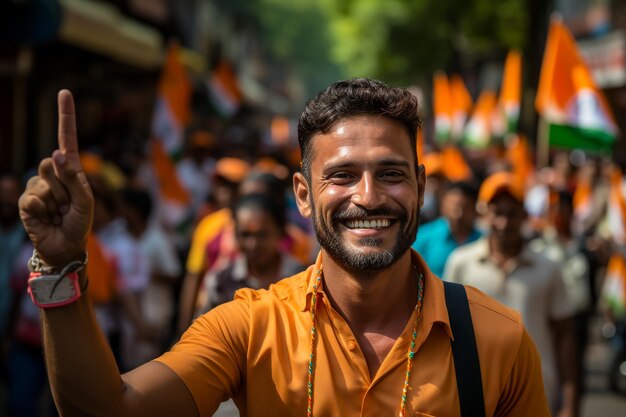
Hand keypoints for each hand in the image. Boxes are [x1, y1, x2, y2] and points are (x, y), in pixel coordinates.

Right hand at [18, 90, 93, 267]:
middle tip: (68, 204)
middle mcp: (53, 174)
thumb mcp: (86, 200)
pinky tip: (46, 219)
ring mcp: (38, 186)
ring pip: (44, 183)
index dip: (66, 116)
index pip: (67, 138)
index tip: (65, 92)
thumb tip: (55, 153)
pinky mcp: (26, 200)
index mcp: (71, 169)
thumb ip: (74, 178)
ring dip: (56, 202)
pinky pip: (33, 198)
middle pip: (51, 163)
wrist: (65, 245)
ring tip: (59, 213)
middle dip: (64, 186)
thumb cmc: (80, 222)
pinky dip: (43, 211)